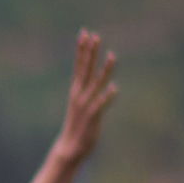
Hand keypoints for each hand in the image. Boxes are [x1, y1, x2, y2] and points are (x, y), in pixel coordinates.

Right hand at [52, 30, 119, 163]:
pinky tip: (114, 88)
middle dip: (90, 53)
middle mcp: (79, 95)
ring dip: (104, 70)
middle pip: (85, 69)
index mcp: (76, 91)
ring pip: (96, 84)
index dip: (82, 49)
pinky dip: (106, 97)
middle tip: (93, 35)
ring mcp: (86, 106)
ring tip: (113, 55)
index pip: (79, 65)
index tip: (84, 33)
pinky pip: (100, 105)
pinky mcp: (92, 117)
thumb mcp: (82, 106)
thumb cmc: (78, 127)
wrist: (69, 149)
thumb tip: (105, 84)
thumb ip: (91, 93)